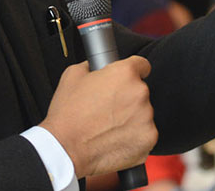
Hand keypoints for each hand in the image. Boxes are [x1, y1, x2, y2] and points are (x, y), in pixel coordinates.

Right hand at [40, 58, 156, 177]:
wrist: (66, 148)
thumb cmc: (68, 115)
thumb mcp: (71, 77)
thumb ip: (90, 66)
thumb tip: (95, 68)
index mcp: (124, 74)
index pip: (141, 65)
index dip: (133, 72)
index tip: (127, 80)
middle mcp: (139, 93)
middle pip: (140, 92)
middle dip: (127, 98)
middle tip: (107, 108)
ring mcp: (146, 118)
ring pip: (143, 114)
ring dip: (131, 118)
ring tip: (108, 125)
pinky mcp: (148, 139)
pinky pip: (144, 134)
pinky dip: (133, 137)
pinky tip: (114, 138)